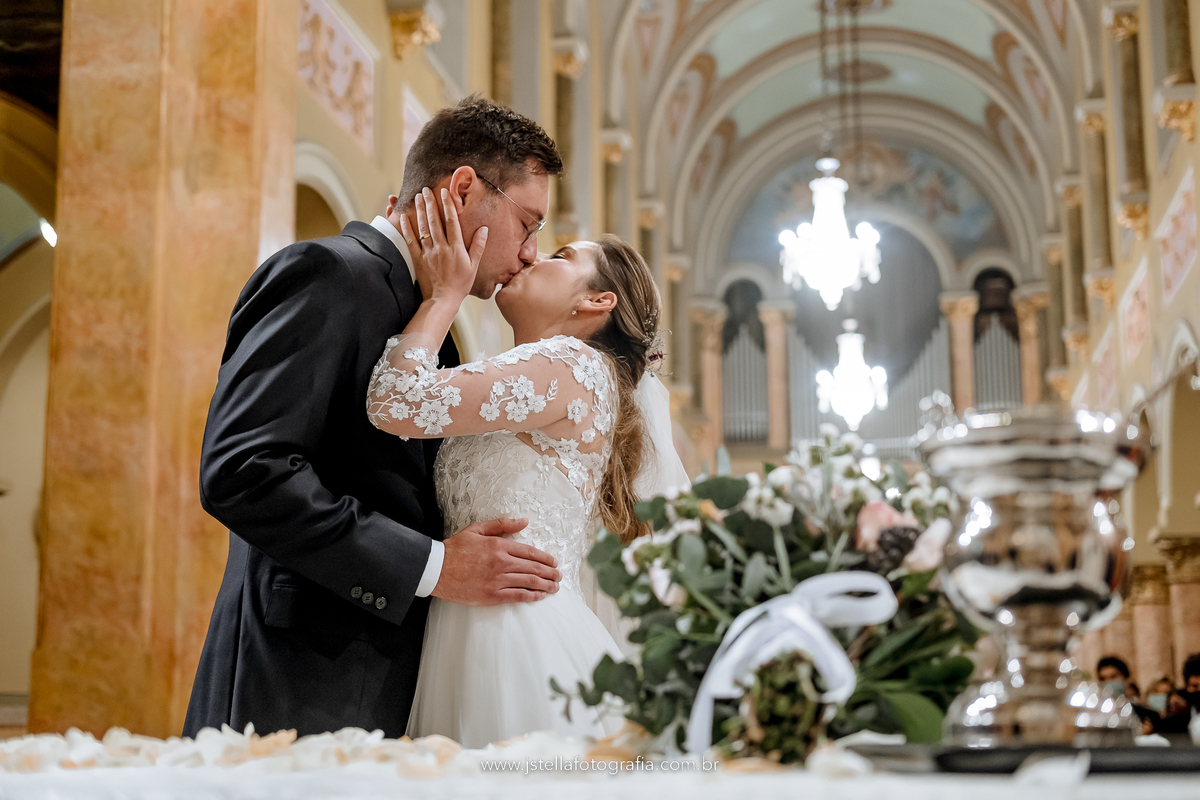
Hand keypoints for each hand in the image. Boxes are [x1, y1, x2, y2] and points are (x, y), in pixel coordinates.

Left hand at [399, 186, 486, 302]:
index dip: (447, 205)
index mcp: (456, 248)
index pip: (451, 221)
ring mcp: (428, 253)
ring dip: (419, 211)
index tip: (444, 191)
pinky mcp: (418, 259)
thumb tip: (484, 229)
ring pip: (422, 228)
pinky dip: (407, 228)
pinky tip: (404, 217)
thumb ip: (478, 246)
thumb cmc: (460, 284)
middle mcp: (441, 248)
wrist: (442, 300)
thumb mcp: (474, 266)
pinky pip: (411, 241)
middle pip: (435, 220)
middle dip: (430, 203)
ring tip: (417, 197)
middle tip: (426, 189)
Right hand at [432, 517, 561, 604]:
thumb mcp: (477, 529)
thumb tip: (524, 521)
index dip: (545, 558)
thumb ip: (502, 524)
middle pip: (533, 568)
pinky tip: (540, 596)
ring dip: (545, 585)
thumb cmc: (456, 548)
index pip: (530, 552)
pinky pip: (517, 596)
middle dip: (550, 573)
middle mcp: (501, 563)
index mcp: (499, 545)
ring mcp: (497, 580)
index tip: (554, 562)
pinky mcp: (491, 595)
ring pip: (529, 582)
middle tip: (559, 576)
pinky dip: (531, 596)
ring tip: (555, 587)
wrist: (437, 569)